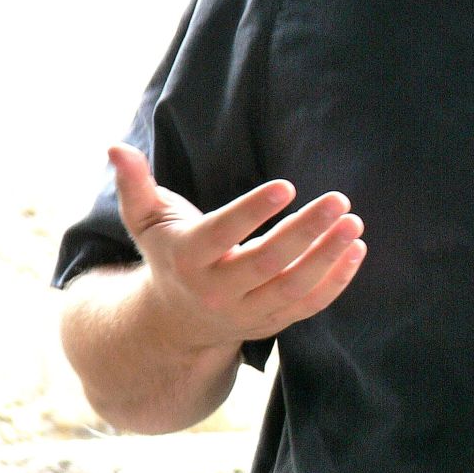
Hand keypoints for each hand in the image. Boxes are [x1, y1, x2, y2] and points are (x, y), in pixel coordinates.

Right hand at [110, 143, 366, 349]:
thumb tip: (116, 147)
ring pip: (294, 287)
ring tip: (354, 223)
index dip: (253, 211)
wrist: (174, 324)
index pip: (223, 234)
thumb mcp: (148, 222)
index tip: (287, 186)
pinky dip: (337, 281)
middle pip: (267, 263)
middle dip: (306, 231)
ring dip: (329, 256)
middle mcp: (218, 291)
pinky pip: (309, 305)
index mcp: (188, 259)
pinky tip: (357, 249)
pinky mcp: (273, 322)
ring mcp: (248, 311)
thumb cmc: (169, 255)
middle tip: (339, 200)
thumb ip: (136, 186)